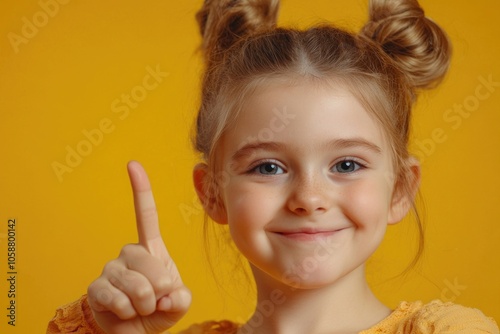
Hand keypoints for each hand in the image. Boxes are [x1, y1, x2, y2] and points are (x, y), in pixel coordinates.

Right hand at [87, 161, 190, 333]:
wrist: (134, 330)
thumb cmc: (158, 309)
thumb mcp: (178, 302)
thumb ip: (181, 296)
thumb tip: (166, 293)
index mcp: (151, 249)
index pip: (145, 215)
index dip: (140, 190)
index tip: (133, 164)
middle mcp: (128, 253)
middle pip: (150, 264)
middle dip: (159, 290)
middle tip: (155, 301)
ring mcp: (110, 268)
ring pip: (136, 286)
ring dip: (144, 304)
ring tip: (140, 307)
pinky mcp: (96, 287)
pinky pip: (117, 299)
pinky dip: (128, 312)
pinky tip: (125, 311)